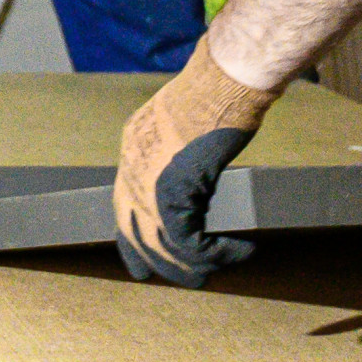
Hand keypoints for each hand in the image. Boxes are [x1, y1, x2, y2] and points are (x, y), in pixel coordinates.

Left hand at [111, 47, 278, 286]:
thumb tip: (197, 167)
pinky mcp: (172, 193)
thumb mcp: (186, 120)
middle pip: (133, 231)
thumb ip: (181, 146)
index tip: (143, 255)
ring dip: (189, 267)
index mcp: (133, 146)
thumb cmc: (217, 90)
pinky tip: (238, 252)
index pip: (123, 203)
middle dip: (152, 262)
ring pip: (160, 245)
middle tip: (176, 279)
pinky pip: (189, 242)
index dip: (132, 234)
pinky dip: (215, 254)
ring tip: (214, 273)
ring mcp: (148, 182)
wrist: (223, 82)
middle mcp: (132, 167)